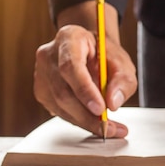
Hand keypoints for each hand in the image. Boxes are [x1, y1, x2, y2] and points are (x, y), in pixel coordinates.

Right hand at [33, 3, 137, 137]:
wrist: (90, 52)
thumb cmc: (105, 55)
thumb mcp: (123, 63)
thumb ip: (122, 81)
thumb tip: (113, 103)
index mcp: (69, 37)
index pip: (71, 66)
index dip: (84, 90)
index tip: (100, 109)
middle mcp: (49, 55)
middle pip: (63, 90)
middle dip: (87, 114)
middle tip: (109, 127)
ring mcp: (41, 73)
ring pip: (59, 105)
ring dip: (85, 121)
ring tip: (108, 128)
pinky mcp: (42, 91)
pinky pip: (59, 111)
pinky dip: (78, 120)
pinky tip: (93, 120)